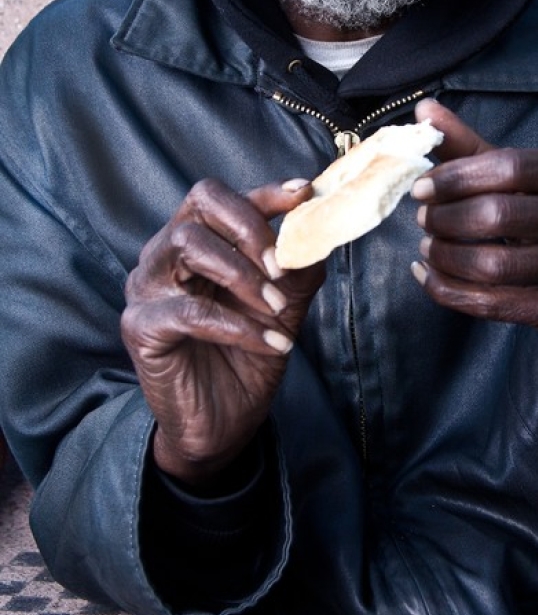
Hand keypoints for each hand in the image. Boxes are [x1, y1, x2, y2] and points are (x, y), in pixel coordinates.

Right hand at [121, 178, 323, 485]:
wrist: (225, 421)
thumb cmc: (248, 356)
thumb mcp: (284, 303)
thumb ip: (296, 265)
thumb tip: (320, 228)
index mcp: (197, 241)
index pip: (222, 198)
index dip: (263, 193)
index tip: (303, 195)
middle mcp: (164, 254)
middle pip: (199, 204)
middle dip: (250, 228)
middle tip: (281, 268)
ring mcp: (146, 287)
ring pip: (188, 244)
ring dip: (243, 274)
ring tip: (277, 308)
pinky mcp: (140, 326)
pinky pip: (190, 311)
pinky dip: (238, 325)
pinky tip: (270, 342)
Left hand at [411, 99, 537, 347]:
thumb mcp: (515, 175)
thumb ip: (469, 145)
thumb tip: (424, 109)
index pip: (510, 167)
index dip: (458, 176)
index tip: (421, 187)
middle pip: (501, 215)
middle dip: (449, 218)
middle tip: (424, 218)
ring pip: (495, 266)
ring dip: (447, 257)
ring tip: (427, 247)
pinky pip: (494, 304)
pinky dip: (450, 291)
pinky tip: (428, 276)